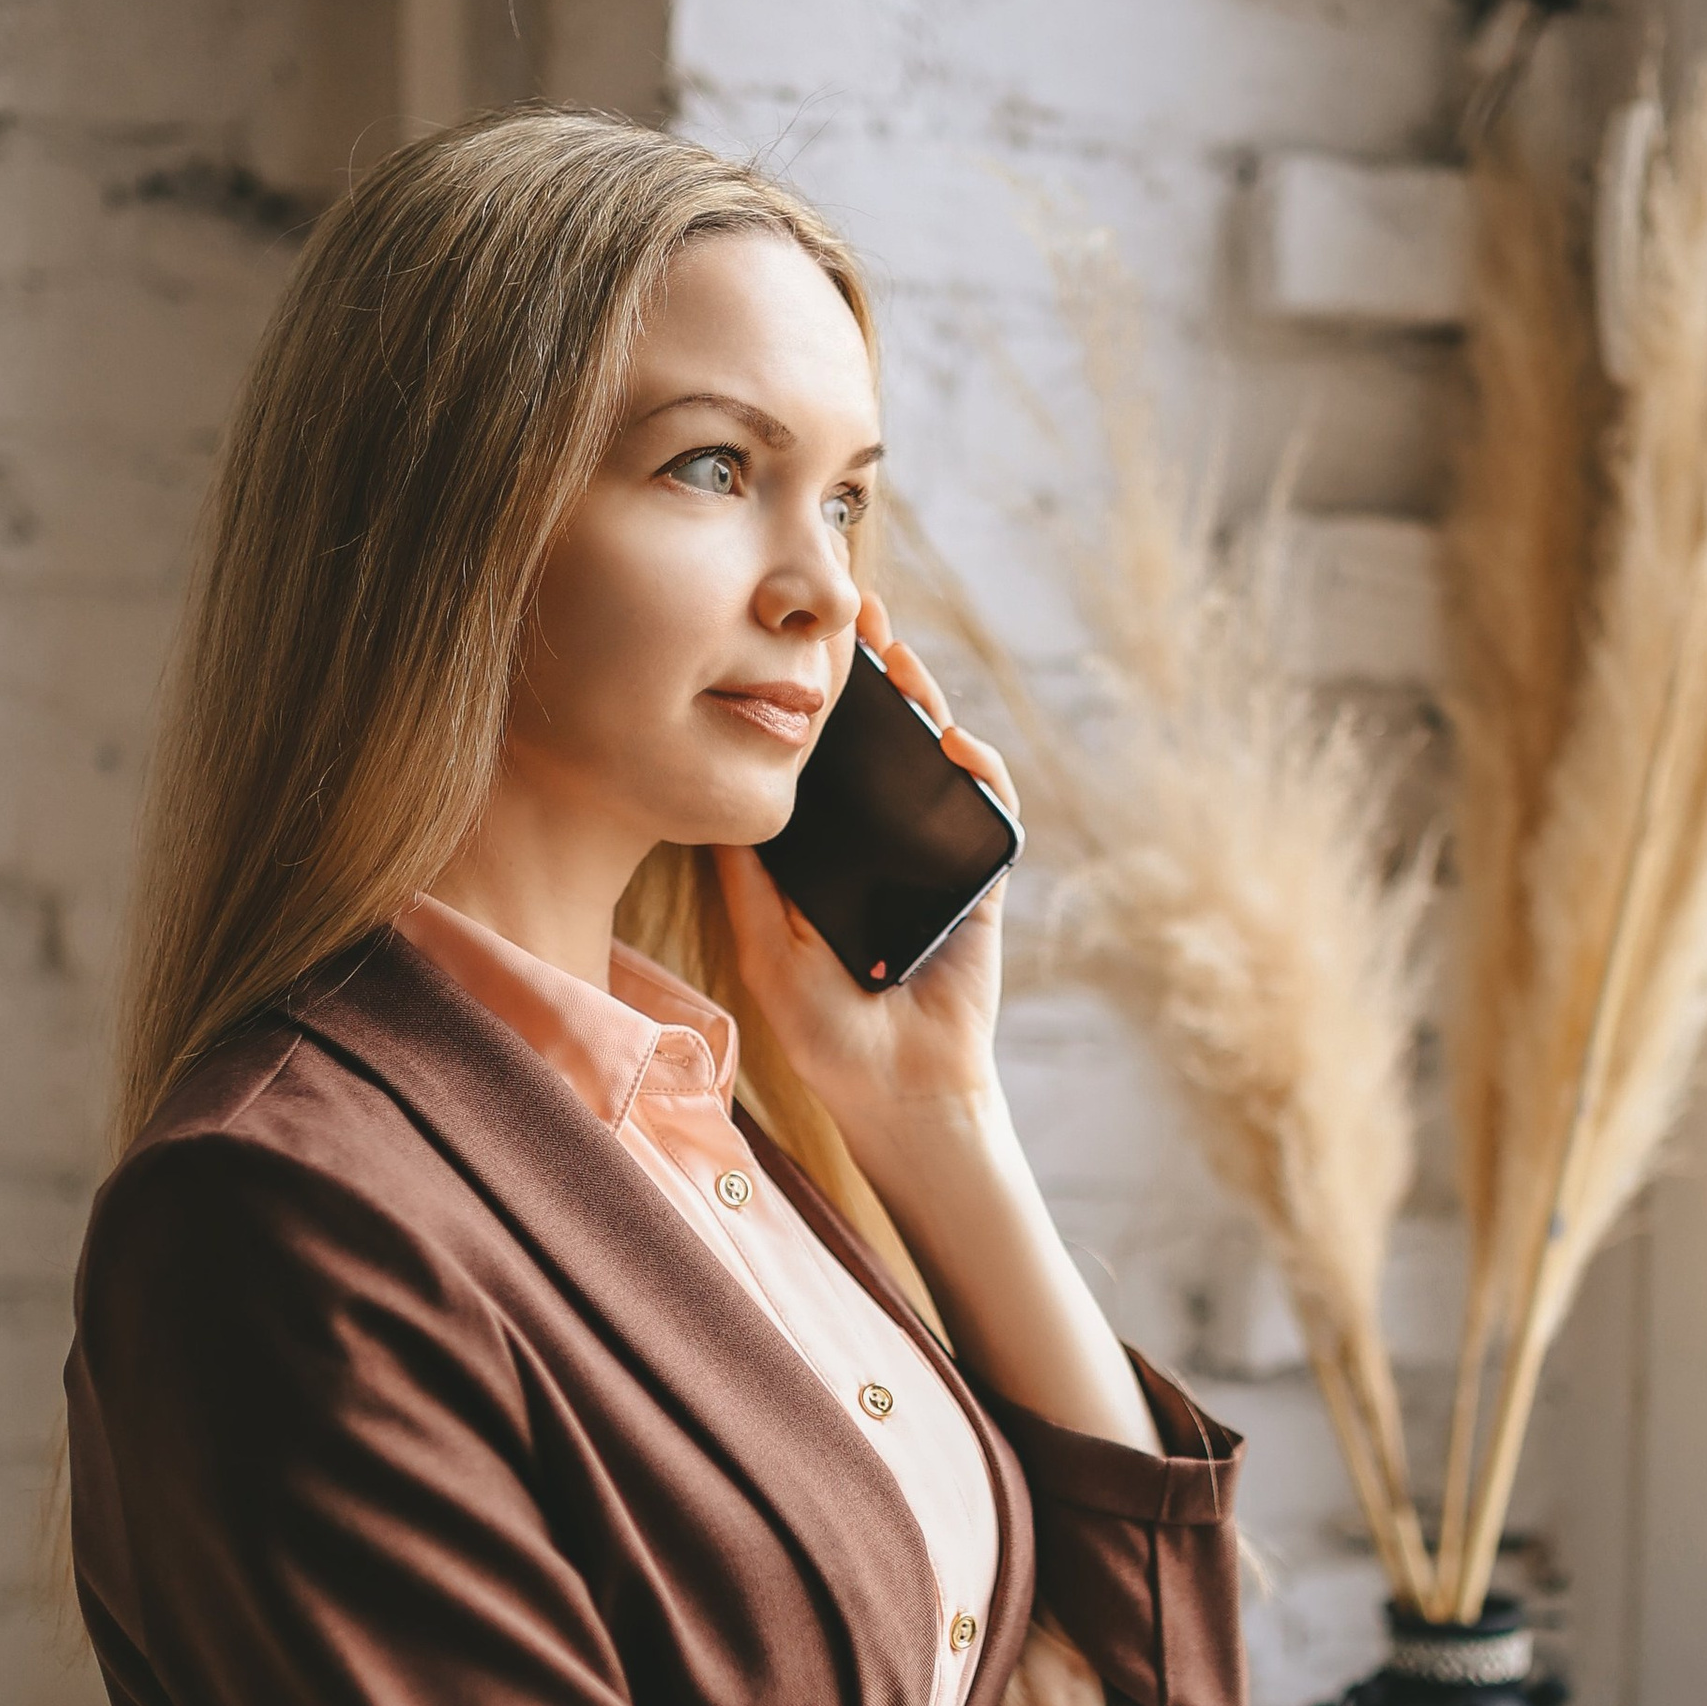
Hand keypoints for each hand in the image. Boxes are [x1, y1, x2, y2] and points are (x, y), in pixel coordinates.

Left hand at [712, 594, 1017, 1144]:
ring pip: (940, 762)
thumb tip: (714, 800)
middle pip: (887, 745)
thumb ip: (746, 880)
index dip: (820, 704)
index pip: (830, 762)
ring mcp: (938, 856)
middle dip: (877, 678)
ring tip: (903, 658)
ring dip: (929, 704)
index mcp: (832, 855)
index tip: (796, 648)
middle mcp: (886, 845)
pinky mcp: (984, 879)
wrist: (900, 1090)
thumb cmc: (829, 1033)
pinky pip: (992, 813)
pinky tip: (955, 745)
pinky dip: (982, 772)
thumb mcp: (765, 947)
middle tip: (857, 615)